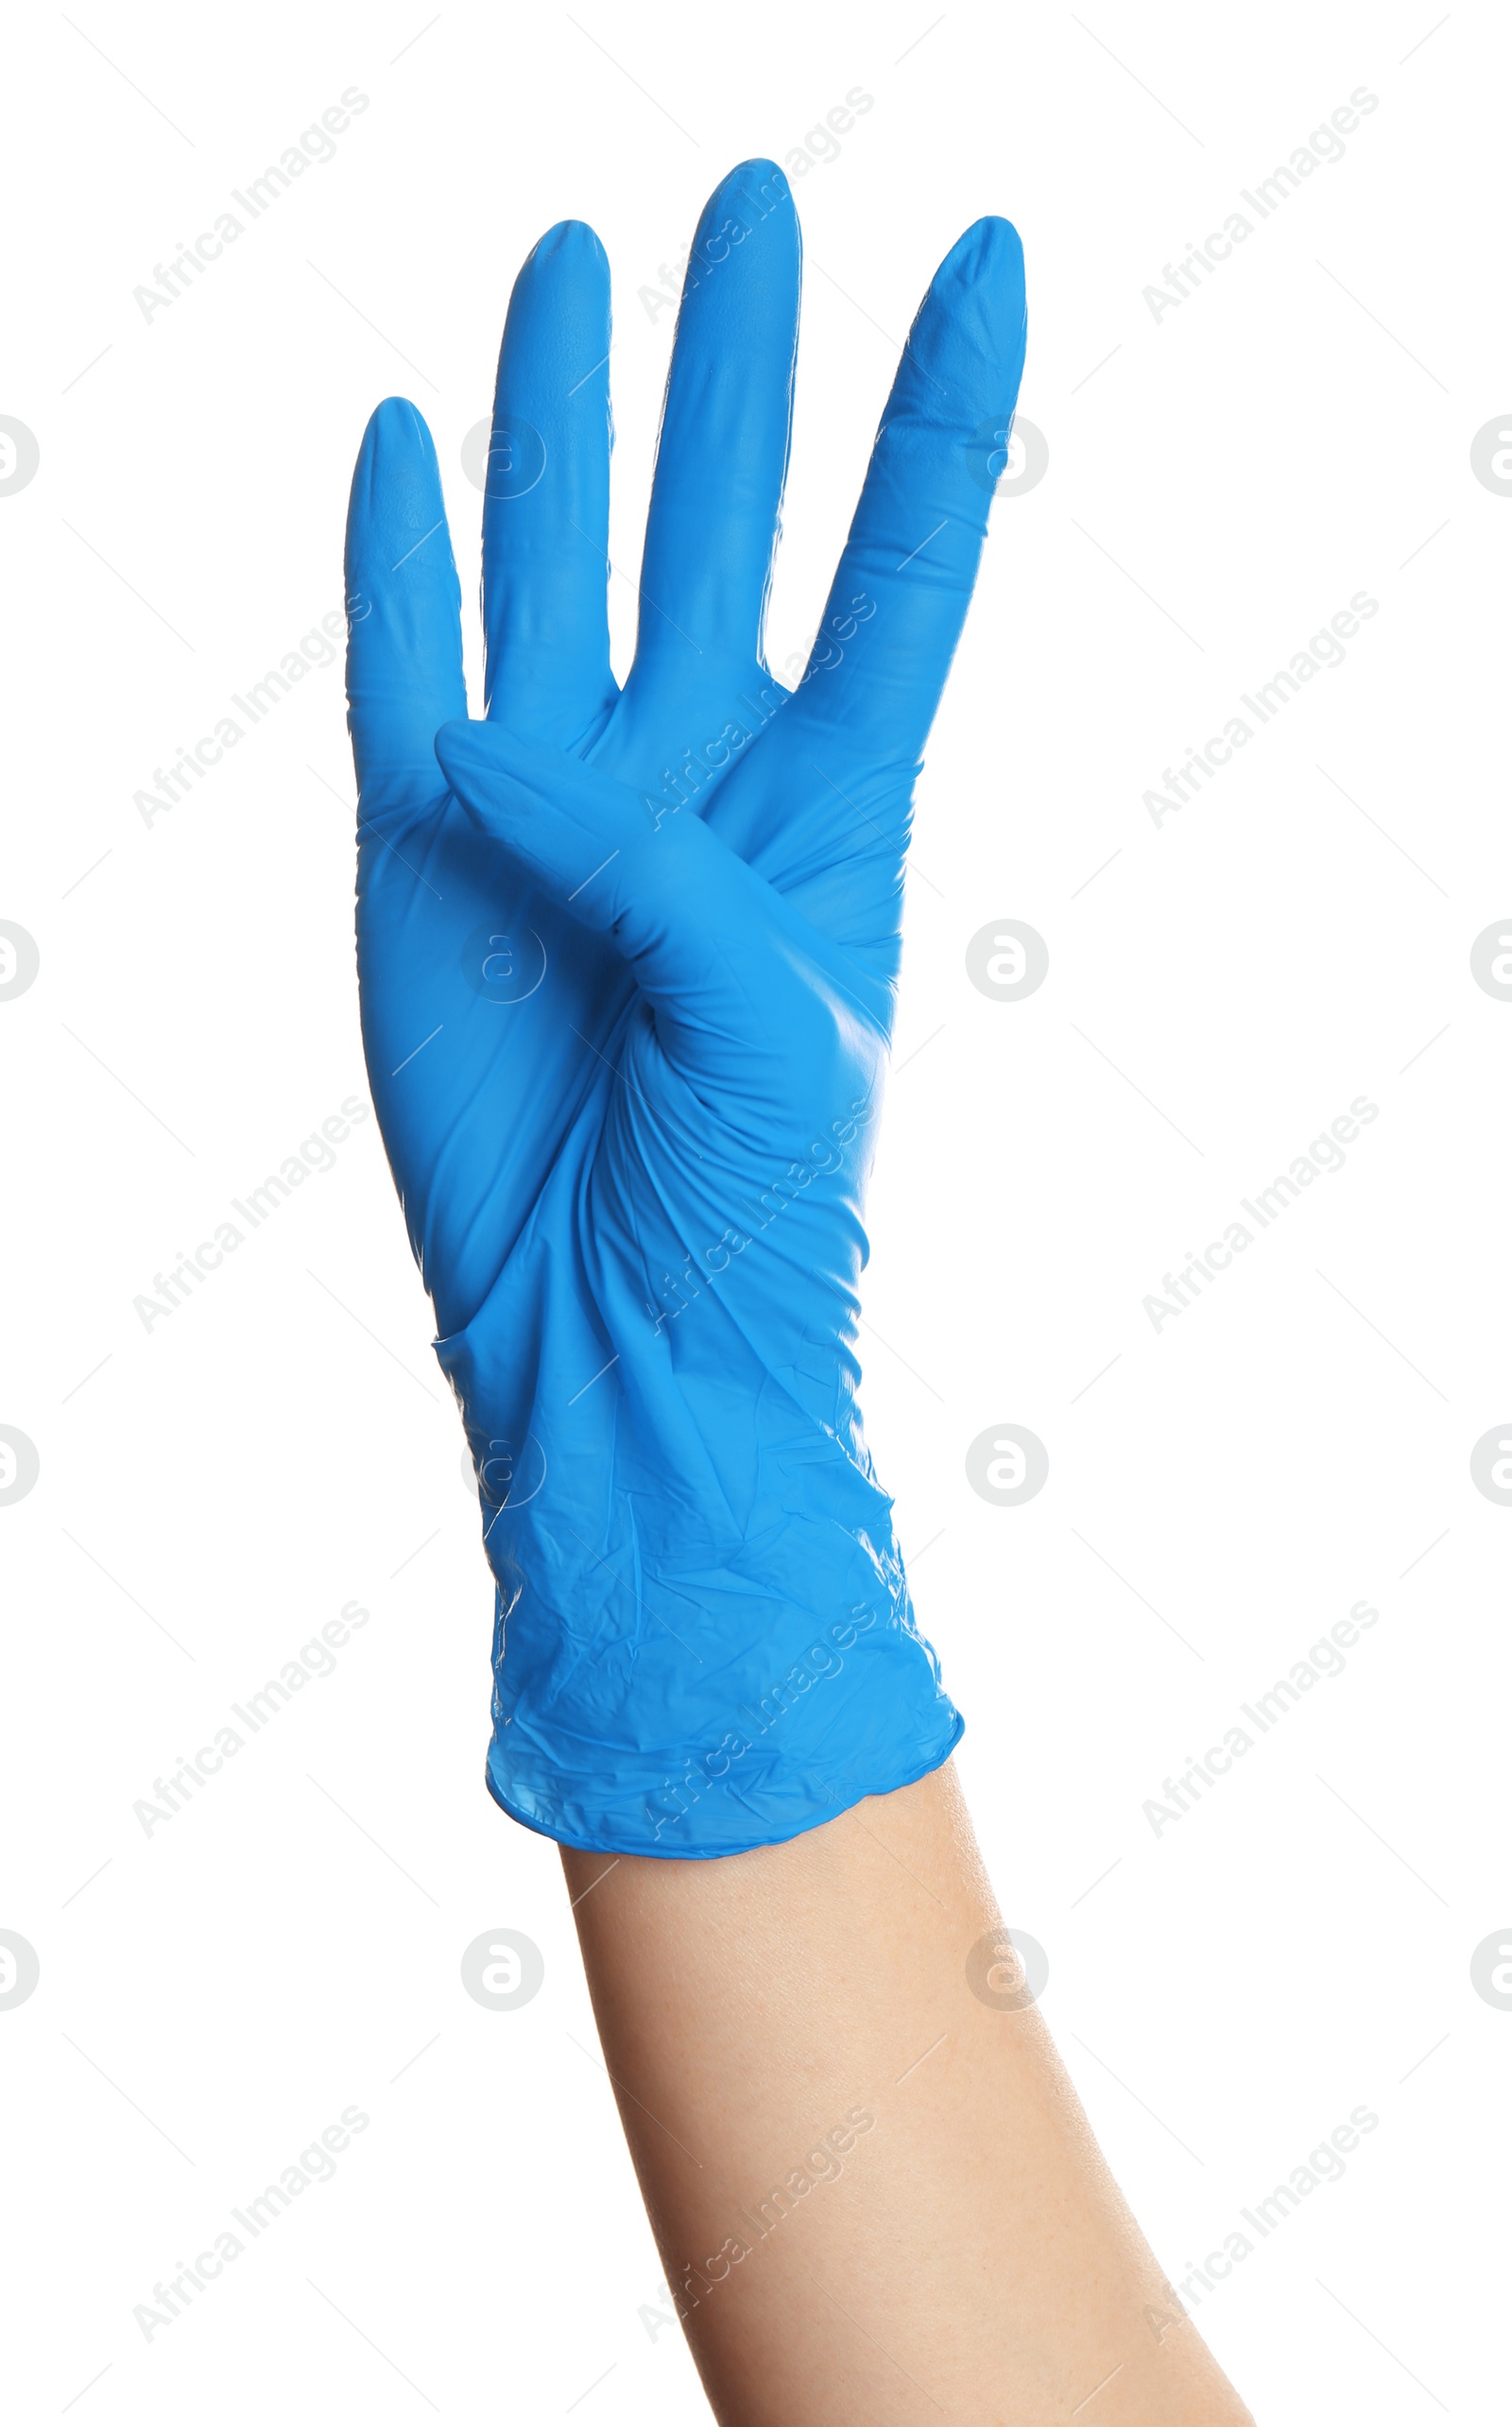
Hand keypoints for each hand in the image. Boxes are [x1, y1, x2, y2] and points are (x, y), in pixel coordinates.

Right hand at [343, 159, 1025, 1854]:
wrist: (620, 1349)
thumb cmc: (755, 1214)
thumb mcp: (773, 1017)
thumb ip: (647, 858)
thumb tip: (486, 739)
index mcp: (834, 809)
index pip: (901, 562)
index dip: (941, 409)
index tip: (984, 252)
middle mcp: (697, 782)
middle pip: (725, 520)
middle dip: (742, 365)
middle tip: (754, 203)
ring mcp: (554, 810)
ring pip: (559, 566)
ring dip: (568, 422)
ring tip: (577, 266)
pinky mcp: (422, 861)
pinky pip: (408, 676)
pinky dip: (403, 566)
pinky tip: (413, 445)